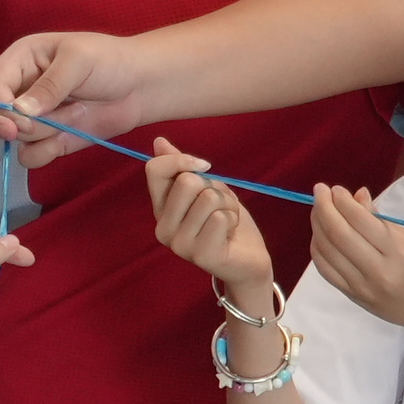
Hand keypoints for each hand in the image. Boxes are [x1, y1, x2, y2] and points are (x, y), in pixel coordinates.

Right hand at [0, 29, 161, 166]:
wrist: (140, 87)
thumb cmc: (109, 61)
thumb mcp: (78, 61)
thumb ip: (49, 85)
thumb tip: (19, 112)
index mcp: (20, 60)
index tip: (14, 120)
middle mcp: (18, 89)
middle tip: (17, 132)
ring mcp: (31, 117)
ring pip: (12, 138)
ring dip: (41, 134)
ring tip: (76, 113)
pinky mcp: (47, 140)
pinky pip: (29, 156)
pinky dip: (45, 153)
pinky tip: (66, 139)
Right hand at [144, 142, 279, 302]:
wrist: (248, 261)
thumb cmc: (226, 223)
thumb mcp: (205, 189)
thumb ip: (181, 169)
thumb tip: (158, 142)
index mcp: (160, 210)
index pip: (155, 170)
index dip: (182, 160)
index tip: (205, 167)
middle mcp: (163, 228)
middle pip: (187, 182)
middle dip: (214, 188)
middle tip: (220, 207)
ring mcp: (180, 245)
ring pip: (208, 198)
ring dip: (227, 204)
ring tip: (227, 220)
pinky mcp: (201, 255)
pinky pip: (220, 217)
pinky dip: (233, 218)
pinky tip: (231, 233)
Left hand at [308, 183, 403, 342]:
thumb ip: (380, 220)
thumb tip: (355, 196)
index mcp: (398, 251)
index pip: (360, 220)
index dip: (342, 201)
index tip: (335, 189)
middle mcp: (378, 271)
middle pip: (339, 234)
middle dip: (324, 208)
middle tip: (320, 191)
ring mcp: (363, 288)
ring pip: (328, 252)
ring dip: (317, 227)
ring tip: (318, 210)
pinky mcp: (354, 298)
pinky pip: (327, 271)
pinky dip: (319, 250)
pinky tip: (319, 236)